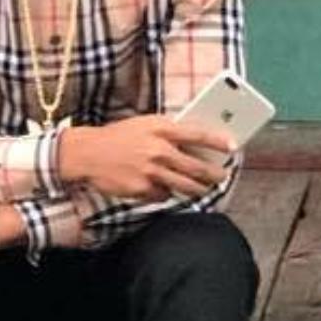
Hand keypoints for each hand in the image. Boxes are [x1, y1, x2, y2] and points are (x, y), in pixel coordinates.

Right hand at [60, 115, 233, 200]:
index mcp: (160, 129)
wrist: (87, 153)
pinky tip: (162, 189)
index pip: (197, 134)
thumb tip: (194, 145)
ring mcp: (151, 172)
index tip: (233, 147)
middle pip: (196, 168)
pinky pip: (163, 195)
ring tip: (202, 189)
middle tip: (221, 177)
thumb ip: (168, 132)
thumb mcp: (143, 124)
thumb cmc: (117, 137)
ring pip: (185, 186)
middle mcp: (158, 150)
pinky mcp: (142, 189)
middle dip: (213, 175)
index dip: (218, 141)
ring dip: (198, 189)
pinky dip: (165, 193)